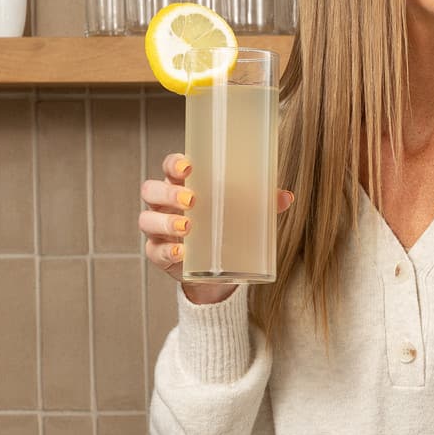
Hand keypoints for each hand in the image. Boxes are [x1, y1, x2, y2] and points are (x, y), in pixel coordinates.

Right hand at [138, 154, 294, 305]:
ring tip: (187, 227)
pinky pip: (155, 251)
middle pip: (151, 190)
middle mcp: (164, 204)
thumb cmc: (224, 228)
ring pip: (147, 220)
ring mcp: (158, 229)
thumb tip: (286, 196)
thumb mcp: (242, 214)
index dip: (173, 163)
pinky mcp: (159, 253)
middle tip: (191, 200)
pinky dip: (167, 251)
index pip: (170, 167)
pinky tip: (181, 252)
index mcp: (181, 185)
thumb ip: (261, 205)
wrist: (216, 271)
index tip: (188, 166)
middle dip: (168, 193)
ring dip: (165, 222)